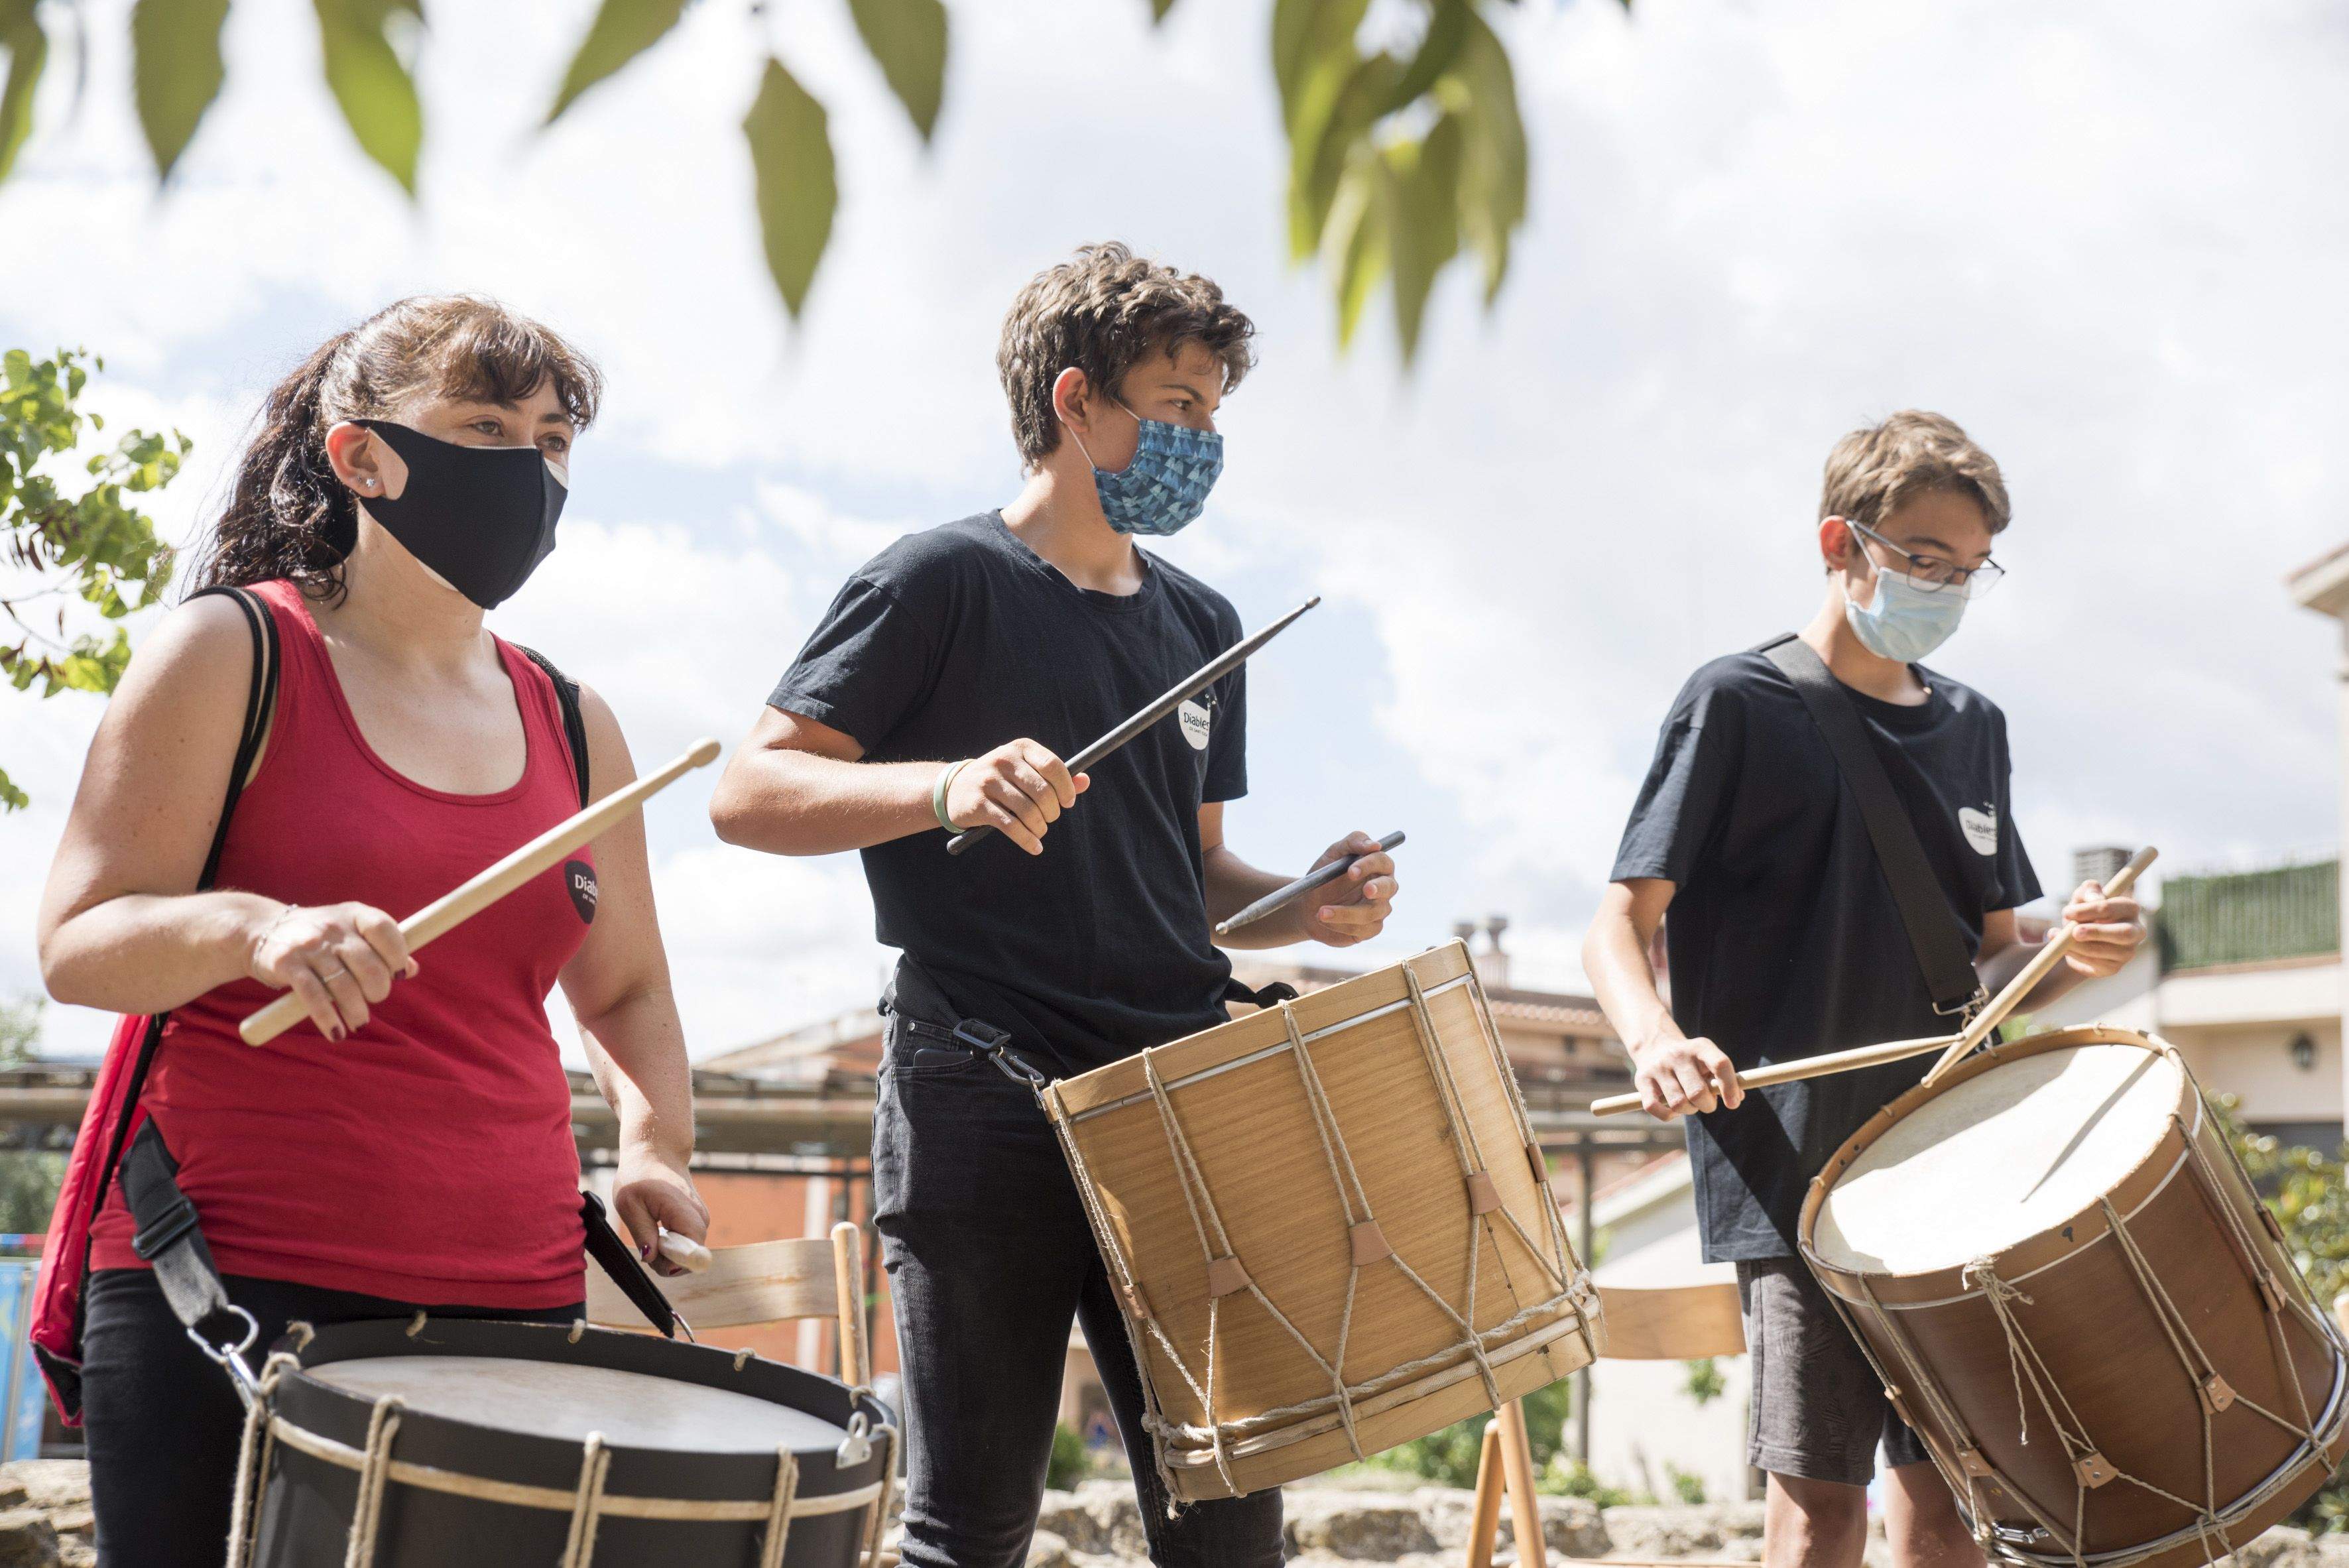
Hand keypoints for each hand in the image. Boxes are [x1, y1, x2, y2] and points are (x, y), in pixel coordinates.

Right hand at [246, 901, 415, 1041]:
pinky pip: (313, 996)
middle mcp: (333, 927)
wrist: (260, 930)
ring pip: (343, 985)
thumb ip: (381, 948)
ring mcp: (309, 945)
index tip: (400, 974)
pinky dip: (327, 1018)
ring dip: (356, 1010)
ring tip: (359, 1022)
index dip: (398, 954)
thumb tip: (413, 969)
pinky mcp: (287, 964)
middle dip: (378, 990)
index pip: (385, 930)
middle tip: (374, 999)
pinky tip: (336, 1033)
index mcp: (354, 914)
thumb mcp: (351, 933)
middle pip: (368, 964)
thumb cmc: (319, 938)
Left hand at [613, 1148, 708, 1277]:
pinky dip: (671, 1245)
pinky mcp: (698, 1221)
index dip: (671, 1264)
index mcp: (684, 1212)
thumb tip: (650, 1258)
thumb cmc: (639, 1175)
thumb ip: (642, 1232)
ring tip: (650, 1231)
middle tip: (645, 1243)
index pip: (691, 1254)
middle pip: (689, 1259)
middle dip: (666, 1260)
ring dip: (667, 1252)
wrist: (658, 1153)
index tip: (651, 1252)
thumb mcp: (629, 1203)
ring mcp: (702, 1220)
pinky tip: (658, 1229)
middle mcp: (700, 1218)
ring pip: (688, 1253)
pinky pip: (687, 1244)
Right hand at [948, 739, 1089, 855]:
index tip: (1068, 802)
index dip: (1066, 787)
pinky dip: (1027, 840)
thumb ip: (1055, 776)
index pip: (1053, 765)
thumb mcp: (1025, 770)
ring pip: (1028, 811)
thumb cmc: (1001, 781)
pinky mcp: (979, 804)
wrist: (955, 789)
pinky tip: (1034, 846)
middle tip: (1050, 818)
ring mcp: (989, 781)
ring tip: (1040, 831)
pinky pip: (1011, 826)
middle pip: (1042, 791)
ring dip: (1040, 827)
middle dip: (1052, 811)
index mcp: (1021, 748)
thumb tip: (1085, 781)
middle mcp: (1004, 760)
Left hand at [1300, 831, 1397, 947]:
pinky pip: (1362, 929)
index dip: (1370, 865)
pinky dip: (1341, 925)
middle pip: (1390, 887)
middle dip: (1377, 889)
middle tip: (1365, 890)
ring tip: (1321, 912)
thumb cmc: (1324, 876)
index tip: (1351, 871)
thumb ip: (1353, 842)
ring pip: (1371, 912)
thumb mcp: (1333, 853)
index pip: (1383, 862)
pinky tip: (1325, 921)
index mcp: (1377, 867)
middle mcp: (1383, 888)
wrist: (1307, 905)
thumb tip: (1375, 845)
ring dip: (1345, 912)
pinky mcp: (1370, 929)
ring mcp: (1379, 910)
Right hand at [1630, 1027, 1743, 1120]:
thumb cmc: (1691, 1061)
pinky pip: (1656, 1108)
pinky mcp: (1642, 1080)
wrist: (1655, 1045)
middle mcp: (1677, 1054)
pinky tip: (1672, 1109)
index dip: (1730, 1087)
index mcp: (1700, 1047)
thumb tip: (1737, 1098)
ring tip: (1689, 1104)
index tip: (1733, 1104)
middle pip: (1698, 1093)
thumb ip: (1724, 1078)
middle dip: (1707, 1105)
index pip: (1720, 1064)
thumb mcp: (1708, 1061)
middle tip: (1706, 1103)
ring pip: (1678, 1104)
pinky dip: (1668, 1115)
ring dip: (1689, 1110)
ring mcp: (1658, 1067)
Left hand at [2061, 879, 2144, 977]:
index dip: (2088, 910)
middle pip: (2122, 933)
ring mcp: (2127, 952)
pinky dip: (2077, 957)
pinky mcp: (2114, 967)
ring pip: (2106, 952)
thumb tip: (2094, 898)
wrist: (2078, 936)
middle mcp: (2136, 931)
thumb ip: (2088, 890)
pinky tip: (2064, 950)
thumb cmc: (2084, 911)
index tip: (2066, 912)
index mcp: (2130, 908)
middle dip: (2097, 932)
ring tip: (2059, 941)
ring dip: (2080, 946)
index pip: (2112, 908)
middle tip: (2074, 932)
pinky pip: (2096, 965)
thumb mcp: (2083, 896)